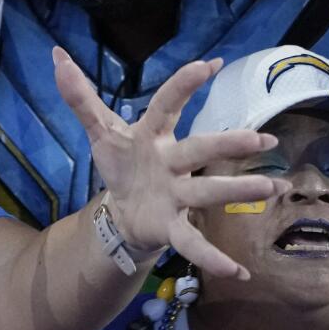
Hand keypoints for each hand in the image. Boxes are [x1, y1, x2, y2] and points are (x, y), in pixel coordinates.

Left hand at [55, 50, 276, 279]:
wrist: (124, 212)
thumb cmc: (123, 164)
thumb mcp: (101, 131)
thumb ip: (80, 96)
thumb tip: (57, 55)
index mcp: (153, 136)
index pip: (167, 105)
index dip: (183, 85)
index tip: (208, 64)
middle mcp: (172, 163)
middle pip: (200, 150)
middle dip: (228, 144)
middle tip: (260, 138)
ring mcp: (177, 195)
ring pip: (208, 192)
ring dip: (239, 190)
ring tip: (271, 187)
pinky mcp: (174, 226)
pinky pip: (194, 243)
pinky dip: (214, 259)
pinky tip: (238, 273)